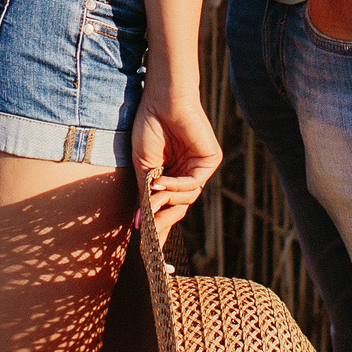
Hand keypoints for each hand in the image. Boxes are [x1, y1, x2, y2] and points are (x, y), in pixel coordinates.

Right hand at [131, 81, 222, 240]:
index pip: (168, 207)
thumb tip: (141, 225)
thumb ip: (147, 196)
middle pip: (179, 208)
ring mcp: (199, 168)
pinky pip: (193, 184)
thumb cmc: (150, 128)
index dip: (159, 228)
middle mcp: (187, 174)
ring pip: (187, 200)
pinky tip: (161, 182)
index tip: (151, 251)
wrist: (161, 100)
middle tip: (150, 232)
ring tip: (151, 196)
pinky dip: (176, 187)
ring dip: (167, 201)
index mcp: (172, 176)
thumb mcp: (144, 168)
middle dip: (164, 221)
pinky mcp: (210, 160)